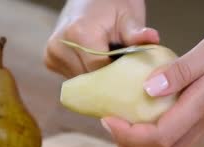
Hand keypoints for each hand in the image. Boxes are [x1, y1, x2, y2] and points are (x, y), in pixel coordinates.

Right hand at [44, 0, 158, 77]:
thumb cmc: (111, 3)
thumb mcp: (128, 14)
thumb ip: (136, 33)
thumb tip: (153, 38)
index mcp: (78, 34)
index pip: (99, 71)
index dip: (117, 78)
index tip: (131, 79)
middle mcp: (59, 45)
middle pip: (88, 79)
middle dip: (107, 81)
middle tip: (124, 76)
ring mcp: (52, 54)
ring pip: (80, 81)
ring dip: (96, 80)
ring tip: (110, 67)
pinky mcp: (50, 59)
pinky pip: (73, 77)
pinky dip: (86, 75)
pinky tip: (97, 66)